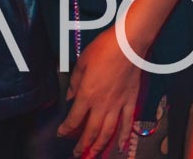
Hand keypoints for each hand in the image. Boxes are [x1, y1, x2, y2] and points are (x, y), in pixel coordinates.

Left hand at [58, 29, 144, 157]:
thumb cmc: (104, 49)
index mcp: (87, 94)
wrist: (127, 44)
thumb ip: (75, 82)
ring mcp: (118, 105)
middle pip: (90, 131)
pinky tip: (121, 146)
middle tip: (77, 153)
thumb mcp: (82, 62)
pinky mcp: (130, 101)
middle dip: (82, 145)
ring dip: (100, 146)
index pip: (74, 119)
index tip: (61, 133)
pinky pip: (127, 123)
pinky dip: (124, 136)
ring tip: (93, 154)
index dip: (66, 129)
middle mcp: (102, 104)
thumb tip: (70, 96)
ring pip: (108, 132)